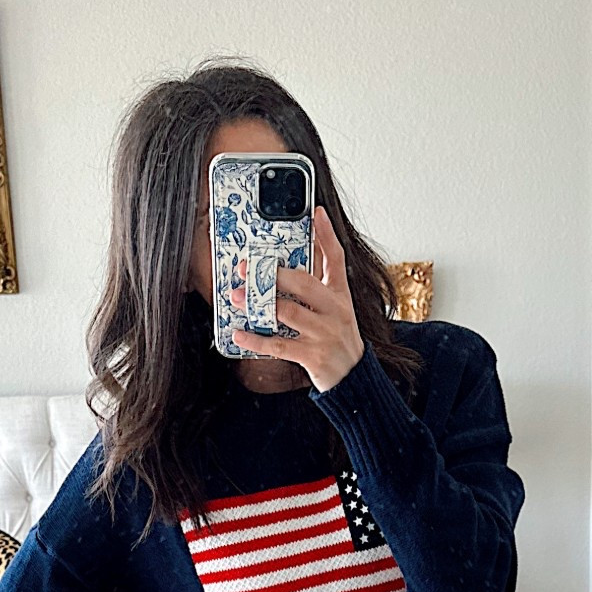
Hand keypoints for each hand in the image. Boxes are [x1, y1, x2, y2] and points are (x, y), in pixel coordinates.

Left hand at [231, 206, 365, 391]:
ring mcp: (324, 334)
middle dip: (273, 274)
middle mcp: (335, 311)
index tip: (316, 213)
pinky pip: (279, 345)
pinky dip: (256, 340)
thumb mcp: (337, 308)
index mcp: (340, 295)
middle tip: (247, 269)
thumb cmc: (337, 339)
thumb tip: (298, 262)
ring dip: (259, 303)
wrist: (353, 378)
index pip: (336, 259)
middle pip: (303, 283)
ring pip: (288, 312)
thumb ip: (319, 285)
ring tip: (238, 296)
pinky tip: (239, 333)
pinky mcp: (313, 356)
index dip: (327, 235)